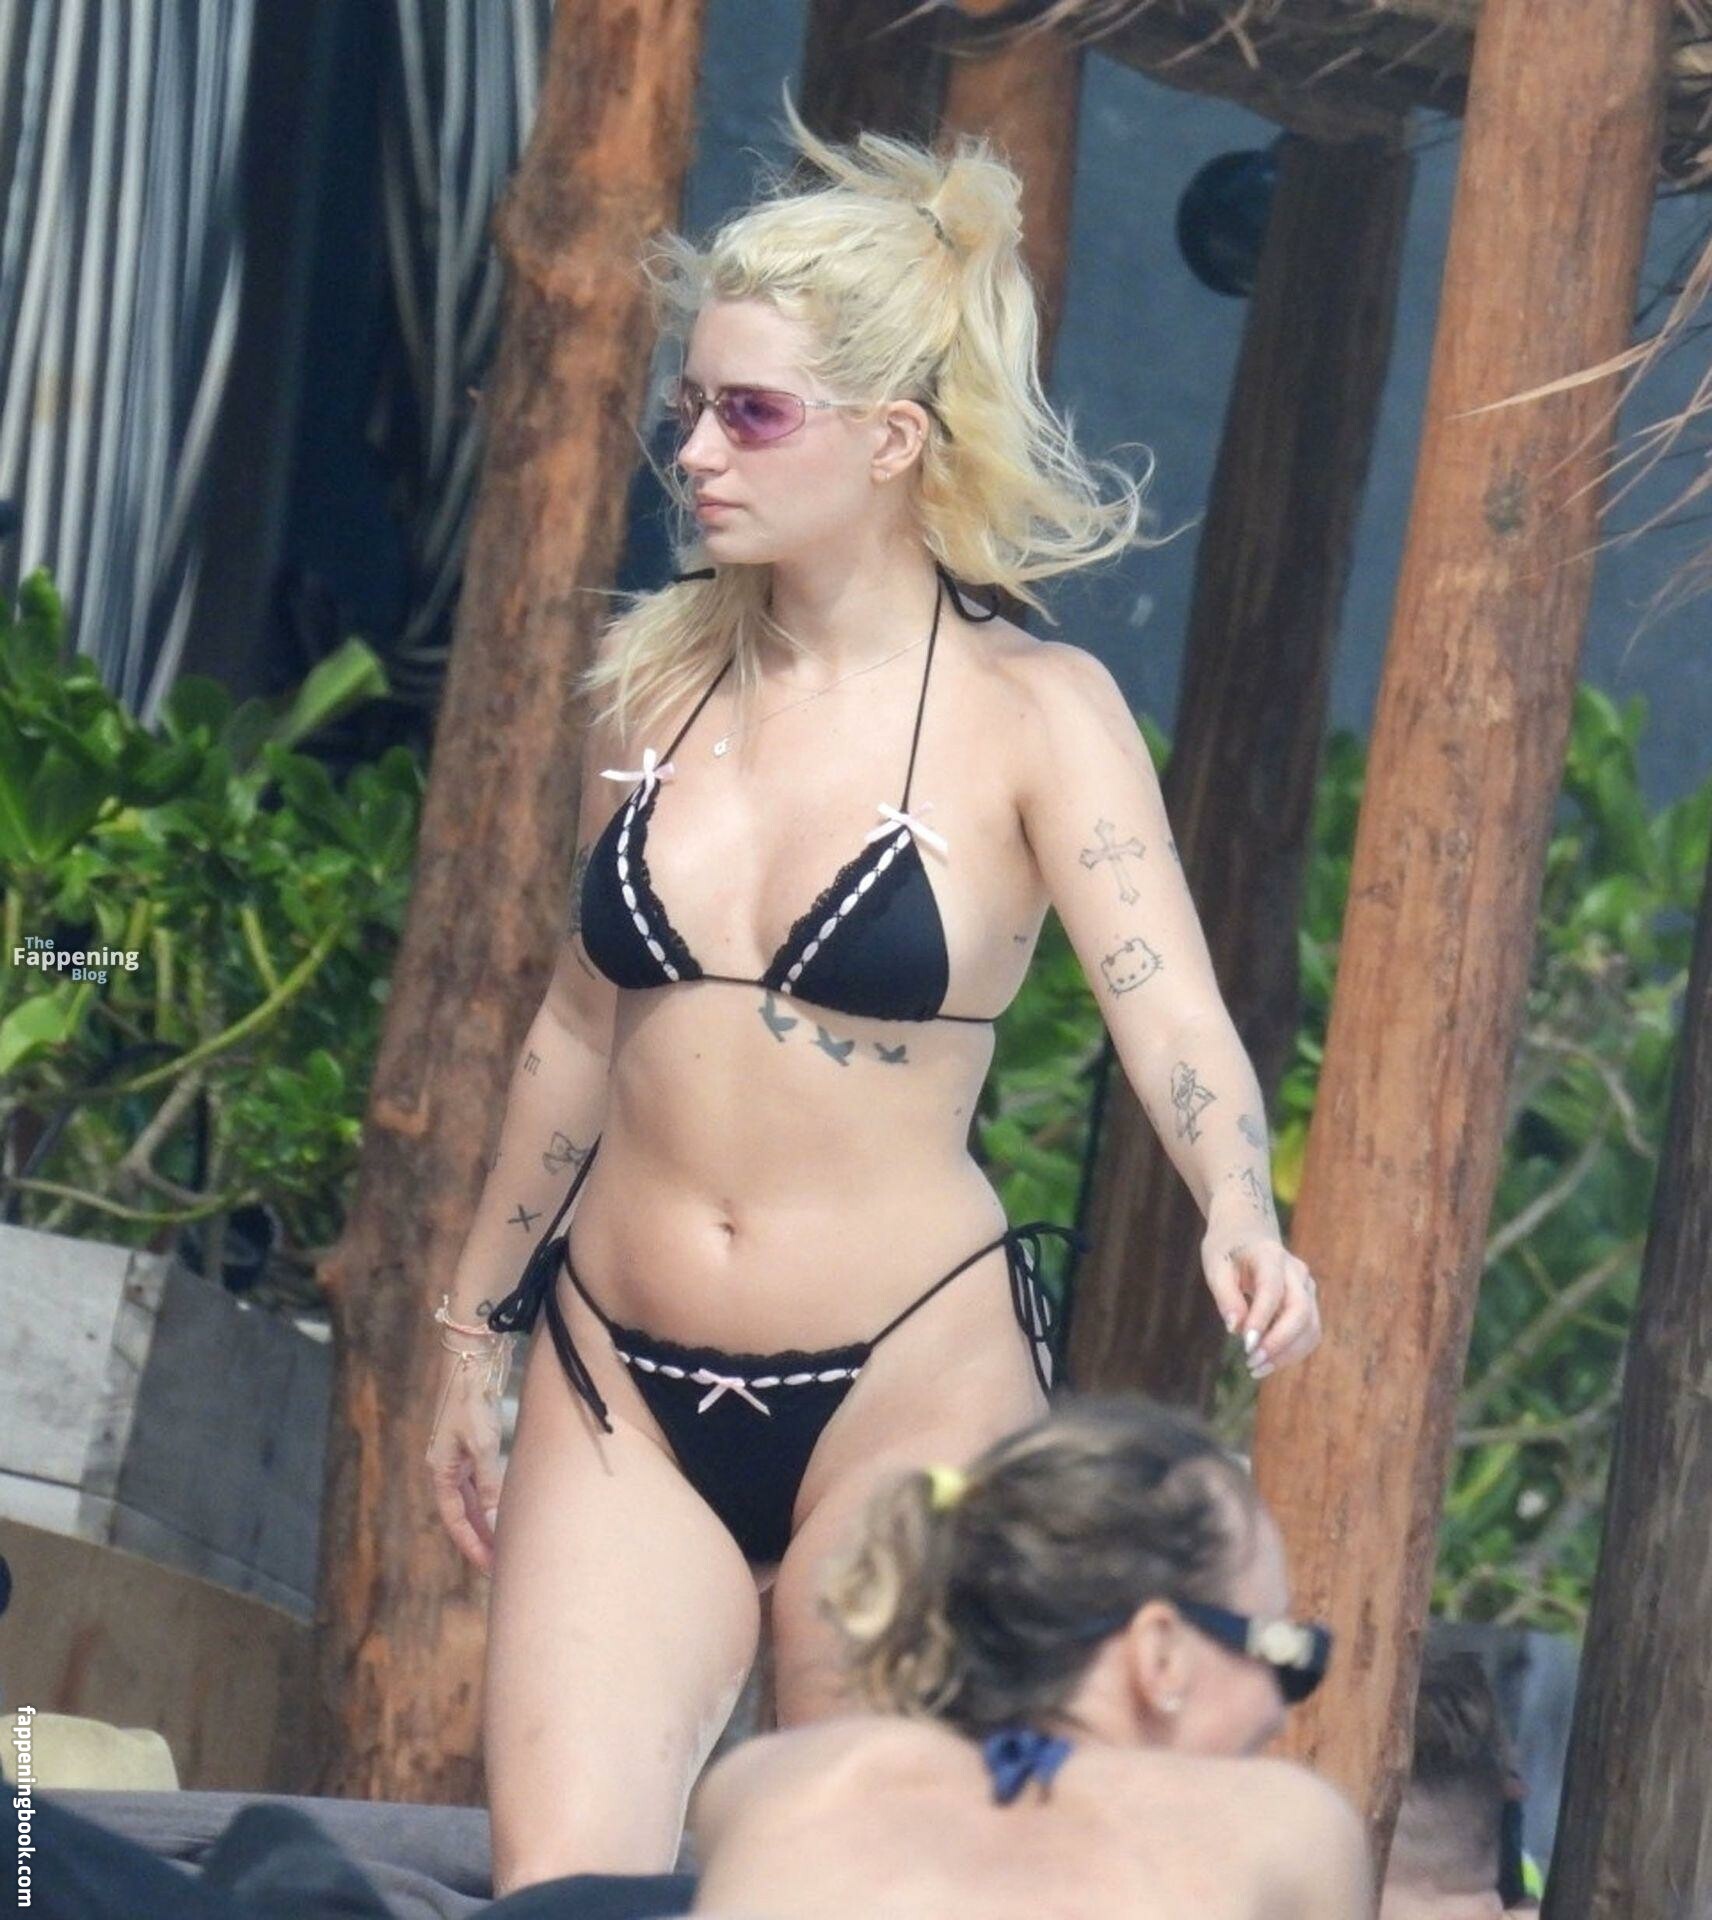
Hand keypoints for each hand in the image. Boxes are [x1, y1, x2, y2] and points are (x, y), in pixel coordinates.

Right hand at [424, 1343, 509, 1573]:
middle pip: (462, 1513)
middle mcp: (445, 1466)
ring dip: (486, 1520)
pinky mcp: (471, 1442)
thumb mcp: (482, 1444)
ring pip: (471, 1498)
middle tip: (501, 1564)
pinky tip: (505, 1507)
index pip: (455, 1520)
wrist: (470, 1359)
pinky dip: (490, 1498)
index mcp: (440, 1470)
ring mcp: (457, 1455)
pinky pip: (479, 1481)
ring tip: (506, 1543)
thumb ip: (487, 1483)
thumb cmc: (472, 1400)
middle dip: (480, 1538)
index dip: (473, 1545)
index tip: (492, 1567)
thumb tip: (492, 1521)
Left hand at [1200, 1207, 1321, 1380]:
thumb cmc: (1227, 1250)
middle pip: (1300, 1310)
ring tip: (1256, 1368)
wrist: (1248, 1233)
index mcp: (1270, 1255)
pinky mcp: (1309, 1302)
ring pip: (1310, 1326)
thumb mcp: (1215, 1265)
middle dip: (1279, 1342)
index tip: (1246, 1345)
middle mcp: (1295, 1271)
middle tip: (1251, 1363)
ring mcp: (1307, 1287)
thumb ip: (1225, 1296)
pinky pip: (1310, 1332)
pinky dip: (1293, 1351)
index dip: (1262, 1319)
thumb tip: (1235, 1329)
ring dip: (1287, 1353)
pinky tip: (1268, 1362)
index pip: (1272, 1290)